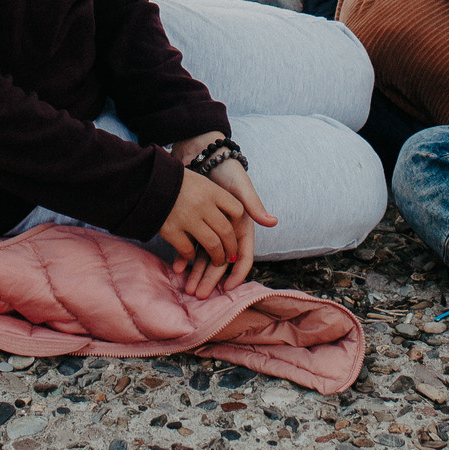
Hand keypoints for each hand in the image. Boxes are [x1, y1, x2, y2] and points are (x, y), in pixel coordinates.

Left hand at [175, 159, 274, 296]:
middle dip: (211, 279)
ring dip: (197, 273)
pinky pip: (191, 245)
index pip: (243, 257)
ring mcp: (211, 229)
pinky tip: (176, 267)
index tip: (226, 289)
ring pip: (205, 257)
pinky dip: (184, 256)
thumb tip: (273, 222)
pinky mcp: (196, 224)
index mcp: (243, 226)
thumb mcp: (241, 188)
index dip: (237, 275)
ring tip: (187, 287)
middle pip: (221, 262)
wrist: (204, 155)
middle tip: (199, 294)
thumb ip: (253, 206)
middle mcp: (228, 231)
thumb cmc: (227, 171)